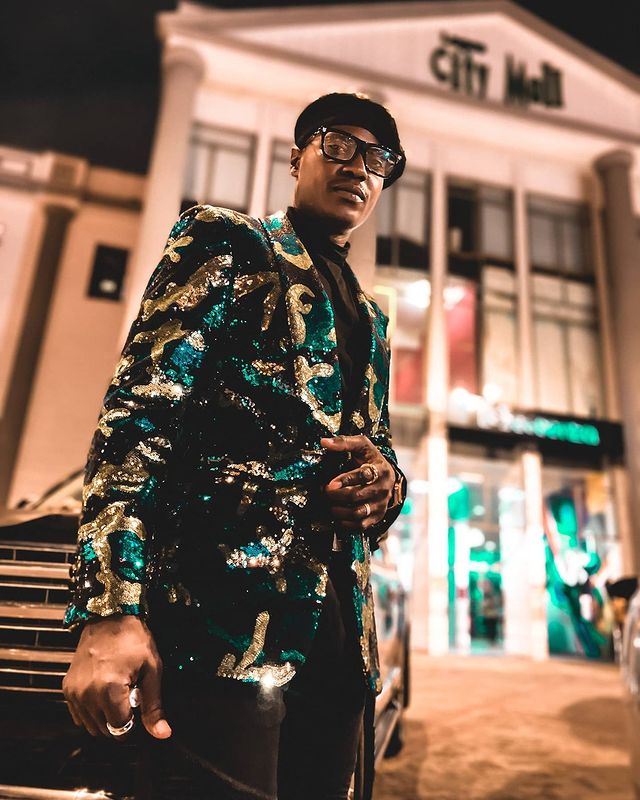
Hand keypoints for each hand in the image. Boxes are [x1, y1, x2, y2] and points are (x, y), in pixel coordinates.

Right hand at [62, 615, 170, 739]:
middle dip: (120, 720)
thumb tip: (162, 734)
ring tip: (117, 692)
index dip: (134, 723)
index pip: (121, 730)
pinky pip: (79, 715)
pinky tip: (103, 692)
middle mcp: (87, 694)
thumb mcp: (152, 670)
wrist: (109, 617)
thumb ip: (154, 706)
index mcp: (109, 691)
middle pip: (105, 731)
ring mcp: (74, 692)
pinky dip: (91, 711)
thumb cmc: (133, 639)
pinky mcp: (67, 688)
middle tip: (129, 696)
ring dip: (105, 717)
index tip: (138, 706)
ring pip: (90, 726)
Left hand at [320, 435, 394, 529]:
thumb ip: (344, 442)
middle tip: (324, 491)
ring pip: (357, 513)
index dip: (345, 480)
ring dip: (338, 510)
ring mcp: (381, 504)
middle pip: (356, 496)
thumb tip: (323, 442)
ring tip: (327, 504)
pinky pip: (360, 526)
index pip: (363, 476)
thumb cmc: (369, 459)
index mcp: (380, 469)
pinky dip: (345, 523)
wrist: (386, 476)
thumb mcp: (361, 446)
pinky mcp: (377, 516)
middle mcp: (383, 489)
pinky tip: (335, 516)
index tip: (330, 484)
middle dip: (336, 496)